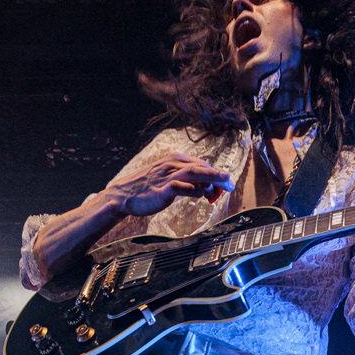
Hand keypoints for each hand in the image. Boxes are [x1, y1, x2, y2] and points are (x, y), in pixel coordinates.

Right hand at [105, 154, 232, 217]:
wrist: (123, 195)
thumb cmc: (145, 188)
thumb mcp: (165, 179)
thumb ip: (184, 181)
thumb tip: (203, 187)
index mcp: (173, 160)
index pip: (199, 163)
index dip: (214, 171)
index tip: (226, 180)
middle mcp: (171, 165)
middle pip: (200, 166)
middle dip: (217, 174)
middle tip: (230, 183)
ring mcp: (166, 176)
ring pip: (194, 173)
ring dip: (211, 177)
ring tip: (224, 183)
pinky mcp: (162, 189)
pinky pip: (181, 186)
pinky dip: (193, 189)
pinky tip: (201, 194)